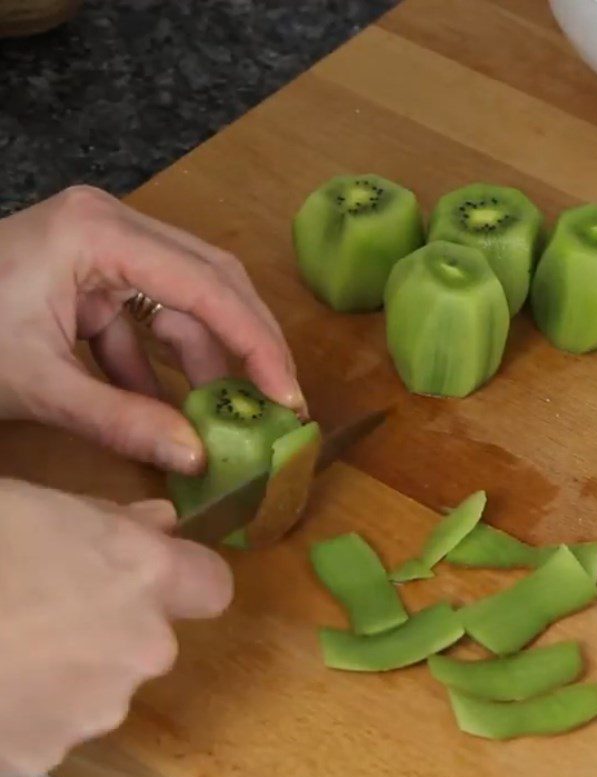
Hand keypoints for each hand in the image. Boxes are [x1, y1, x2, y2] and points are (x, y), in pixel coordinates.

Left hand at [0, 185, 305, 474]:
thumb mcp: (36, 384)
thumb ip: (119, 420)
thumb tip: (195, 457)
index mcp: (100, 233)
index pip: (207, 286)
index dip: (256, 343)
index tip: (286, 395)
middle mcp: (114, 227)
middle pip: (212, 281)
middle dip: (248, 344)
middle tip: (279, 399)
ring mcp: (105, 249)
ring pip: (186, 302)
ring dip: (206, 361)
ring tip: (231, 414)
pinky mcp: (95, 276)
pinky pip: (148, 319)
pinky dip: (160, 366)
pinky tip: (172, 409)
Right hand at [0, 479, 232, 776]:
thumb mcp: (45, 505)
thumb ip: (116, 520)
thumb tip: (161, 522)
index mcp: (147, 576)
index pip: (213, 586)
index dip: (186, 580)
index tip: (154, 574)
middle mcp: (142, 648)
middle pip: (153, 640)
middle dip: (118, 625)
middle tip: (53, 606)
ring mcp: (97, 708)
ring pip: (106, 683)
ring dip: (76, 668)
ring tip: (12, 644)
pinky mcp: (48, 757)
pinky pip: (58, 724)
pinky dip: (34, 708)